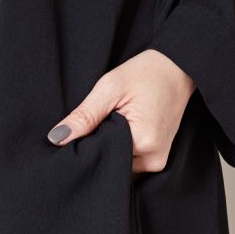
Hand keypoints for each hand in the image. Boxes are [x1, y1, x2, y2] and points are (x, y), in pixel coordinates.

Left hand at [47, 49, 195, 172]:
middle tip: (97, 121)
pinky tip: (119, 132)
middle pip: (110, 164)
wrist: (179, 68)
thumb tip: (55, 139)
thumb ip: (84, 116)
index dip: (84, 146)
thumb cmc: (146, 73)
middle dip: (97, 148)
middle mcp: (153, 160)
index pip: (99, 157)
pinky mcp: (158, 160)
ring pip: (118, 165)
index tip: (82, 128)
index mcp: (143, 143)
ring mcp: (158, 163)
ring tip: (111, 124)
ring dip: (109, 149)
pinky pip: (129, 162)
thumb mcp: (110, 88)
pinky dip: (119, 150)